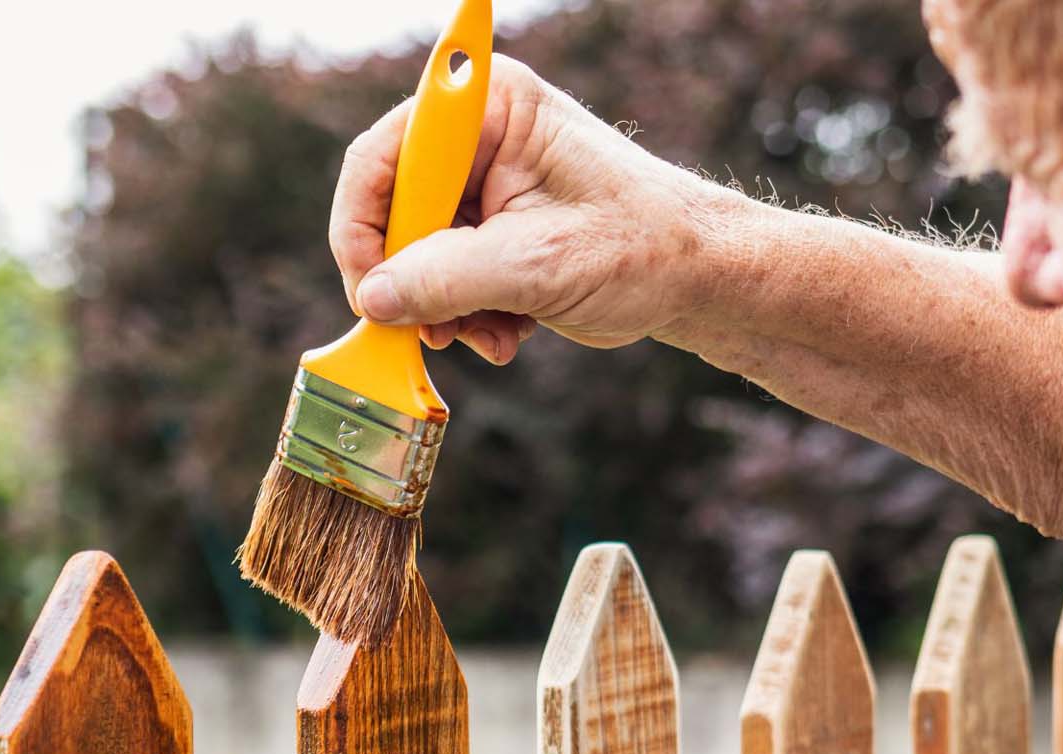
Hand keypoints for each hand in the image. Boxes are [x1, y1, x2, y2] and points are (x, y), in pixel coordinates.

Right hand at [331, 56, 716, 363]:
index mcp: (490, 109)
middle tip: (436, 332)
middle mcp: (477, 137)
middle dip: (413, 282)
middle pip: (392, 211)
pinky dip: (464, 314)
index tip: (371, 291)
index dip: (364, 226)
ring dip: (443, 309)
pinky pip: (443, 275)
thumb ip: (447, 278)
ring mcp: (483, 184)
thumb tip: (374, 298)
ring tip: (489, 336)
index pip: (384, 156)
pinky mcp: (491, 229)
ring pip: (414, 253)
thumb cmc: (643, 247)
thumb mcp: (538, 265)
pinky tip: (507, 334)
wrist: (699, 277)